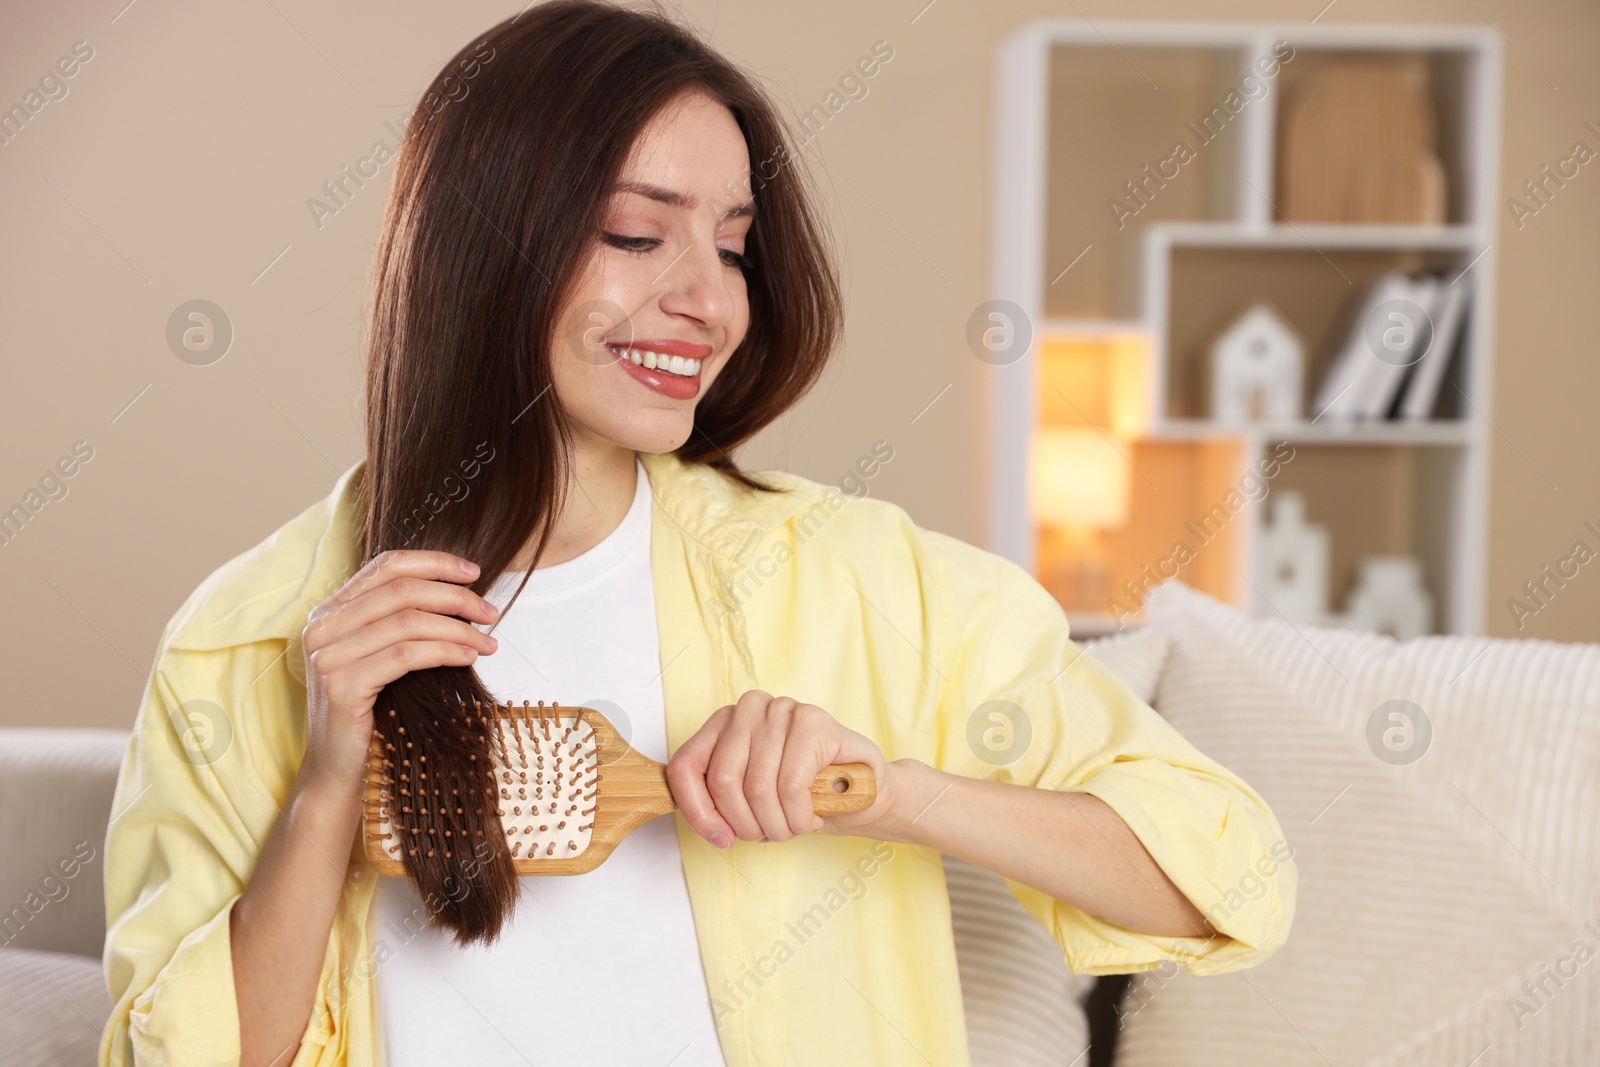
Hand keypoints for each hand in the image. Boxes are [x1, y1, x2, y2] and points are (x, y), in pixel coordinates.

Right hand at [298, 549, 500, 794]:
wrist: (339, 772)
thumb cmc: (372, 712)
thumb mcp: (382, 657)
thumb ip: (402, 622)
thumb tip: (464, 594)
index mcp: (329, 612)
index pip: (386, 565)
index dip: (433, 563)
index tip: (474, 572)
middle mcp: (321, 627)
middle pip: (401, 590)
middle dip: (455, 597)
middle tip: (491, 613)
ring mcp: (327, 656)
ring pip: (407, 622)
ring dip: (458, 628)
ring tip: (489, 641)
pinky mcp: (340, 685)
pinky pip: (405, 655)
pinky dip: (443, 651)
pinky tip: (468, 658)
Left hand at [665, 690, 898, 847]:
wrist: (864, 789)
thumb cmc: (804, 795)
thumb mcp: (751, 800)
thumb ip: (721, 802)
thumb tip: (710, 826)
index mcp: (723, 723)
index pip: (685, 766)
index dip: (697, 812)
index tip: (721, 838)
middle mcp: (748, 708)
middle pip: (723, 782)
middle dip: (745, 824)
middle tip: (768, 834)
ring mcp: (782, 710)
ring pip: (758, 788)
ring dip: (777, 825)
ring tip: (794, 826)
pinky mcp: (813, 722)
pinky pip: (791, 787)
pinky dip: (799, 817)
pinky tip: (811, 817)